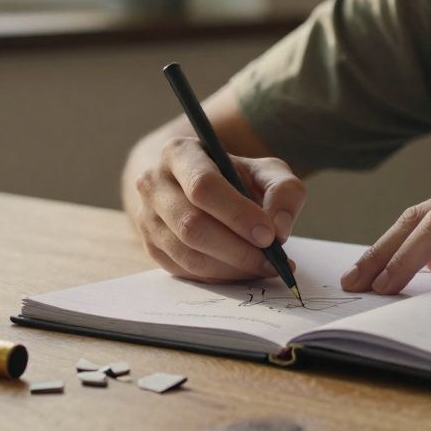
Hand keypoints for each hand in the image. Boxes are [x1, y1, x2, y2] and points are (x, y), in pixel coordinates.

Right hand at [130, 137, 305, 282]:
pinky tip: (244, 271)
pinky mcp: (151, 247)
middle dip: (237, 249)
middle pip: (191, 225)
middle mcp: (153, 184)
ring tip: (264, 268)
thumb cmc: (235, 176)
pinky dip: (220, 277)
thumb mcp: (266, 171)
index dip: (237, 214)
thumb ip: (284, 191)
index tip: (269, 235)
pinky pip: (185, 271)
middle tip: (272, 261)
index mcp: (179, 153)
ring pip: (188, 254)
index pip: (203, 187)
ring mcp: (146, 218)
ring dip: (231, 268)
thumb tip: (279, 228)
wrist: (202, 186)